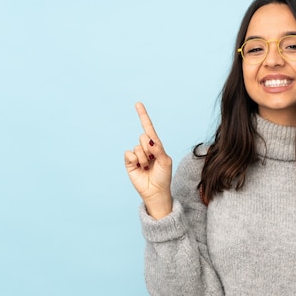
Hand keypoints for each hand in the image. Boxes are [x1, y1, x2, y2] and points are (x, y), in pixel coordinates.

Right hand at [124, 102, 172, 218]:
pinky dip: (135, 160)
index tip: (138, 103)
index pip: (149, 128)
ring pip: (138, 147)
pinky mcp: (129, 162)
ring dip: (144, 159)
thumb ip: (158, 149)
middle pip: (143, 137)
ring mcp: (137, 155)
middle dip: (150, 149)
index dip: (143, 116)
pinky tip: (139, 168)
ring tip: (147, 167)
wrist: (156, 191)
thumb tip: (148, 139)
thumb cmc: (164, 176)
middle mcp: (146, 148)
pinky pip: (129, 154)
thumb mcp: (165, 161)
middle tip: (153, 161)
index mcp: (156, 145)